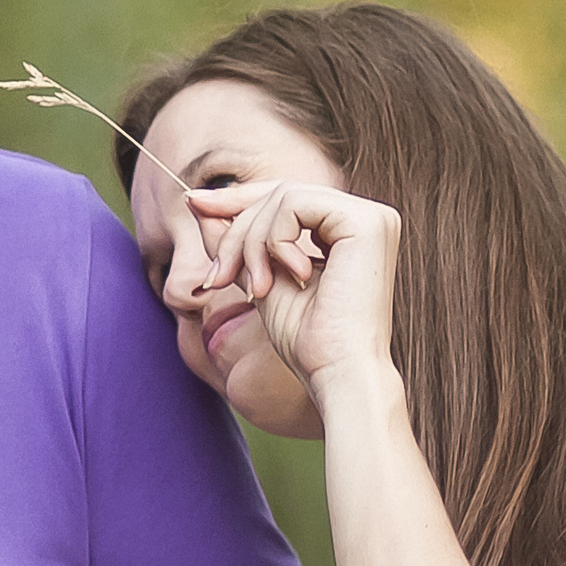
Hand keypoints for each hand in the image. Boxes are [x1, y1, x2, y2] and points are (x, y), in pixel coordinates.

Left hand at [186, 181, 399, 404]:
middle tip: (218, 277)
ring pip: (283, 197)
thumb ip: (236, 242)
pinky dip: (273, 239)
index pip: (285, 198)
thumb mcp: (259, 279)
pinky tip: (288, 277)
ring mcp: (371, 216)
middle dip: (237, 232)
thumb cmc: (306, 340)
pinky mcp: (367, 222)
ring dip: (251, 242)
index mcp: (347, 230)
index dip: (238, 200)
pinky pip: (294, 204)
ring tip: (255, 288)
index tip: (193, 204)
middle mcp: (366, 217)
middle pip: (279, 193)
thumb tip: (196, 202)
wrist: (336, 371)